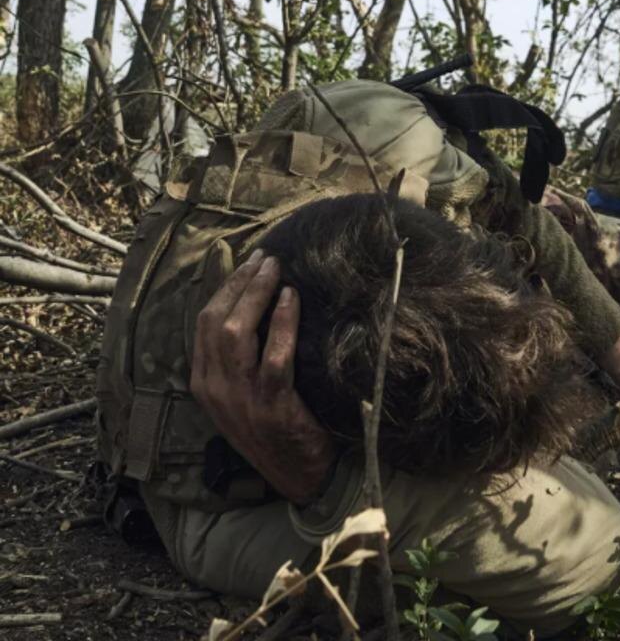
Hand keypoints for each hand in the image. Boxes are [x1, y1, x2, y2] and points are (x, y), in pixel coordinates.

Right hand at [190, 249, 336, 504]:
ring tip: (276, 270)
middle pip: (216, 321)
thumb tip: (258, 308)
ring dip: (257, 294)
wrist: (298, 477)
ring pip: (237, 333)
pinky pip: (274, 356)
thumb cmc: (278, 429)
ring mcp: (241, 398)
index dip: (225, 289)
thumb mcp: (245, 396)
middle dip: (239, 283)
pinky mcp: (272, 405)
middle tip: (265, 259)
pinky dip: (283, 323)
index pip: (204, 324)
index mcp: (204, 383)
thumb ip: (242, 360)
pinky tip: (293, 299)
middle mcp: (215, 388)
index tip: (247, 264)